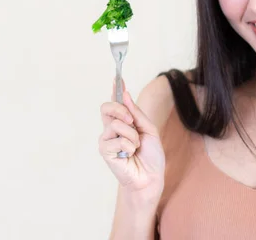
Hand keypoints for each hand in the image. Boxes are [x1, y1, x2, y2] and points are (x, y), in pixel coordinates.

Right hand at [98, 80, 165, 198]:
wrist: (151, 176)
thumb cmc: (151, 155)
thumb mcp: (149, 130)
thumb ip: (137, 113)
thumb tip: (126, 95)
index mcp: (123, 122)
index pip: (116, 103)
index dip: (116, 90)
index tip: (117, 78)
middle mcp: (111, 129)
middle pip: (106, 107)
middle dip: (121, 110)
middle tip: (132, 121)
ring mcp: (106, 140)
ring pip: (116, 124)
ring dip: (132, 135)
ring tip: (136, 146)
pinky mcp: (105, 151)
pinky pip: (117, 139)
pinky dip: (129, 145)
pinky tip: (130, 154)